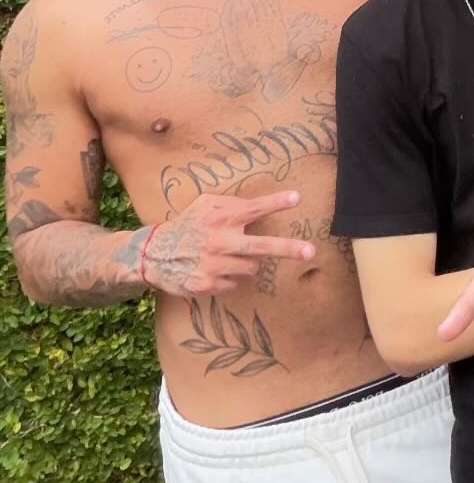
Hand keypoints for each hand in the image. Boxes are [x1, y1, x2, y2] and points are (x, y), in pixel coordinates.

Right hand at [143, 191, 311, 296]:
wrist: (154, 254)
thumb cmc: (186, 225)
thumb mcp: (204, 205)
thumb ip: (229, 204)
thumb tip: (257, 206)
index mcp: (219, 218)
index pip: (252, 209)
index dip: (275, 203)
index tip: (296, 198)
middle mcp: (218, 241)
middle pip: (261, 246)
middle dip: (288, 249)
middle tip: (310, 252)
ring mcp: (214, 265)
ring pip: (251, 267)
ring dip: (247, 261)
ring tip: (229, 255)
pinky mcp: (208, 284)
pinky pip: (235, 282)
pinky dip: (231, 276)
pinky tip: (215, 268)